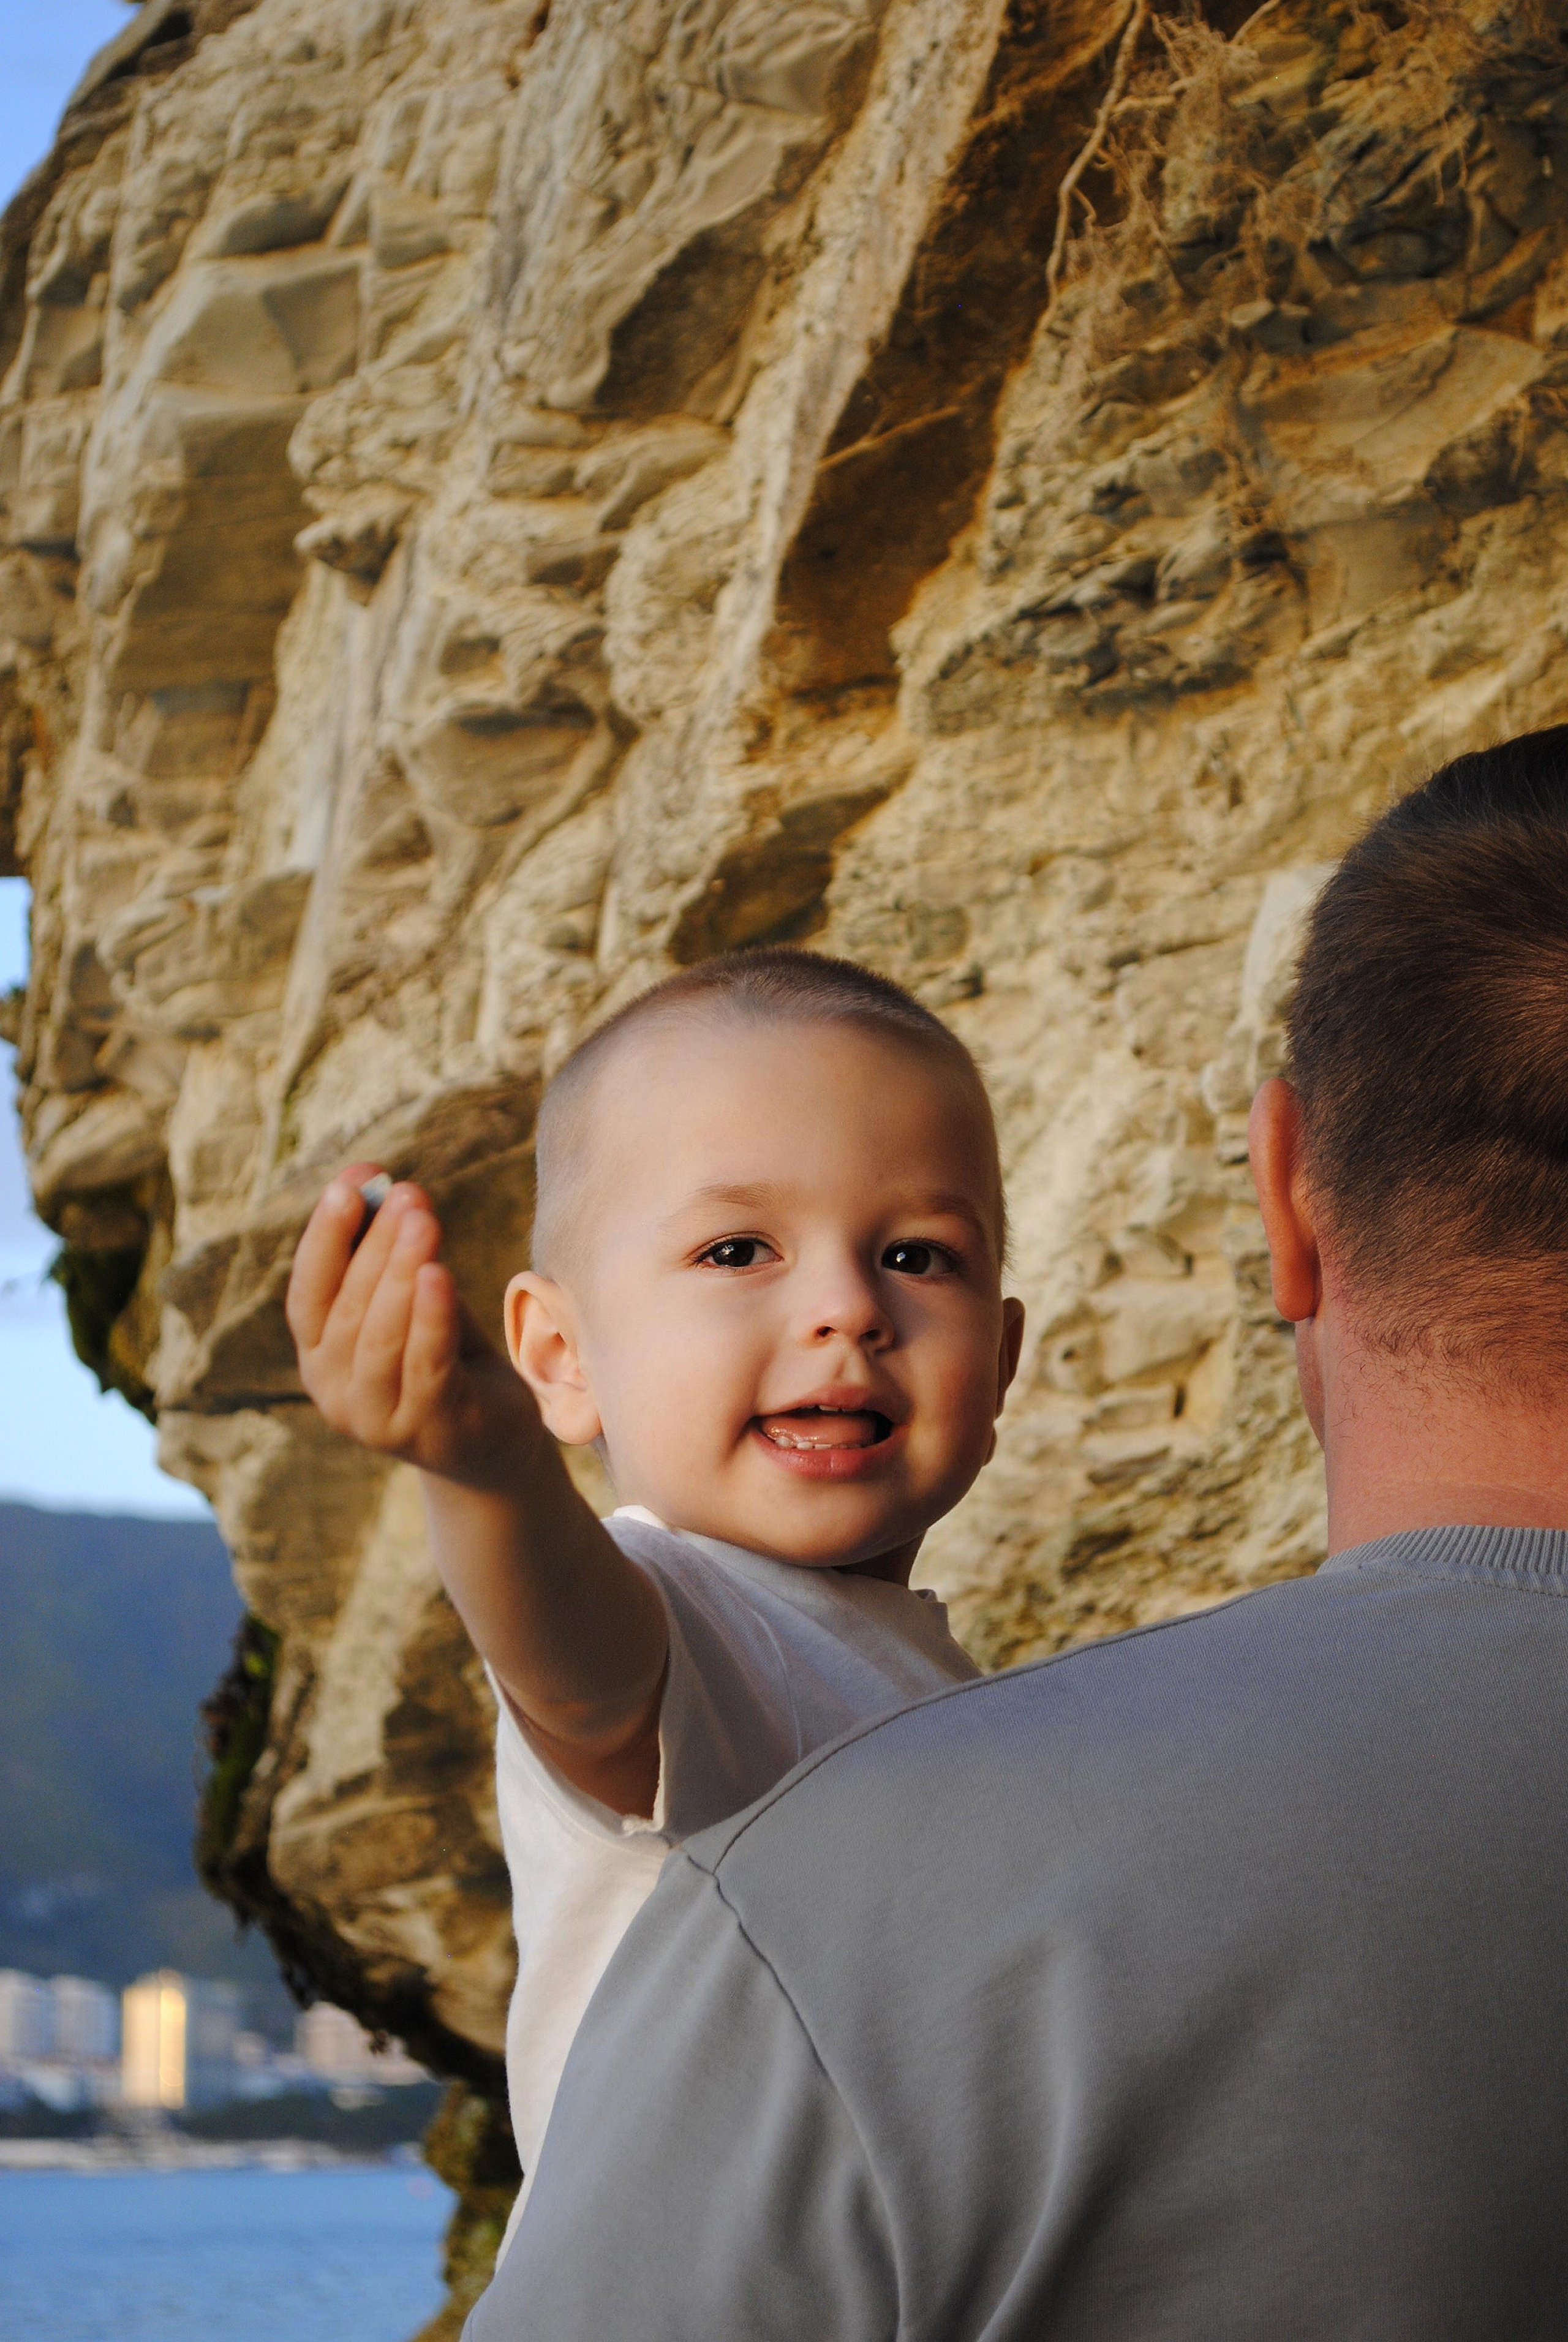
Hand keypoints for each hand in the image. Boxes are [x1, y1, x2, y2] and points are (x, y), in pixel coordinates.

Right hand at [286, 1163, 538, 1488]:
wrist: (493, 1442)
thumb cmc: (446, 1357)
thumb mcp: (414, 1303)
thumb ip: (394, 1257)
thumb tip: (384, 1185)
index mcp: (319, 1354)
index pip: (307, 1290)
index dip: (325, 1234)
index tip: (353, 1180)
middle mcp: (334, 1391)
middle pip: (348, 1307)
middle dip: (377, 1243)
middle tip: (408, 1193)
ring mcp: (377, 1420)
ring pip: (380, 1336)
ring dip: (400, 1273)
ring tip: (423, 1221)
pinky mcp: (429, 1432)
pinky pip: (426, 1366)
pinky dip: (430, 1319)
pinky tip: (440, 1275)